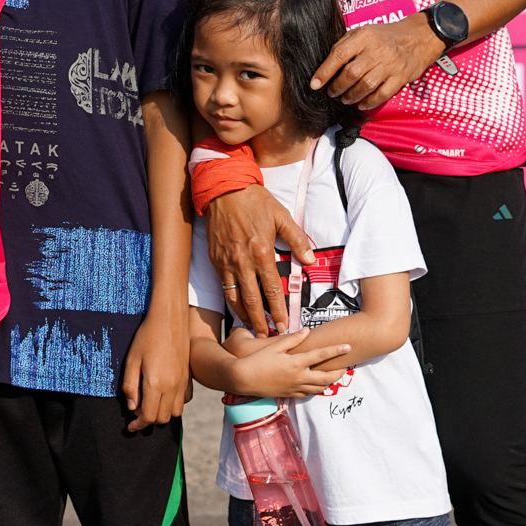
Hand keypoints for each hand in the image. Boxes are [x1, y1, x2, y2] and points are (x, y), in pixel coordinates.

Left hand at [124, 307, 188, 431]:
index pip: (148, 417)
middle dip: (148, 420)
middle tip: (136, 412)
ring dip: (161, 414)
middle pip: (162, 418)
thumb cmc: (147, 337)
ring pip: (174, 413)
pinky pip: (182, 401)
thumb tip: (132, 407)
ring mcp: (182, 383)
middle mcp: (172, 387)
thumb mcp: (131, 360)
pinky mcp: (187, 378)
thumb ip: (130, 386)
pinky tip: (162, 395)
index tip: (130, 426)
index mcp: (156, 384)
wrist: (170, 319)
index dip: (138, 425)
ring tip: (149, 404)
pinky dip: (172, 405)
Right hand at [207, 184, 312, 334]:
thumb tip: (310, 260)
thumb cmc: (254, 201)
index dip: (278, 310)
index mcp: (261, 252)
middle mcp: (242, 261)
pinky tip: (237, 307)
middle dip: (261, 322)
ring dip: (244, 315)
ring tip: (252, 329)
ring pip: (234, 297)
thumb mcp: (281, 216)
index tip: (284, 324)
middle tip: (268, 337)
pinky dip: (230, 300)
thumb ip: (297, 240)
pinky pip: (223, 285)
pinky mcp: (216, 259)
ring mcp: (226, 262)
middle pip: (252, 300)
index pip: (271, 289)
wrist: (223, 189)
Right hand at [228, 329, 350, 398]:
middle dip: (338, 372)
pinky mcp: (290, 394)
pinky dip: (316, 389)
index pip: (321, 355)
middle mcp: (299, 377)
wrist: (243, 379)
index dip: (336, 350)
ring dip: (330, 382)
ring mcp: (295, 387)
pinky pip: (308, 394)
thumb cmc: (257, 360)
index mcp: (296, 363)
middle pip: (326, 377)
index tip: (348, 346)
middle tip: (345, 366)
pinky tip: (318, 384)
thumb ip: (293, 339)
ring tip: (335, 375)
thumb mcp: (275, 346)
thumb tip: (307, 331)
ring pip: (319, 388)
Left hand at [310, 15, 445, 107]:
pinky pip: (382, 94)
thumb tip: (326, 64)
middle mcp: (376, 50)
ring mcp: (390, 64)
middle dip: (338, 86)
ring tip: (345, 99)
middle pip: (351, 73)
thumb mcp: (363, 32)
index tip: (315, 84)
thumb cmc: (385, 36)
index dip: (324, 72)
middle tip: (332, 92)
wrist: (418, 37)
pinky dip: (370, 102)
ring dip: (352, 96)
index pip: (339, 55)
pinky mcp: (400, 77)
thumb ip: (345, 45)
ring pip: (366, 85)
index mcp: (363, 37)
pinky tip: (362, 104)